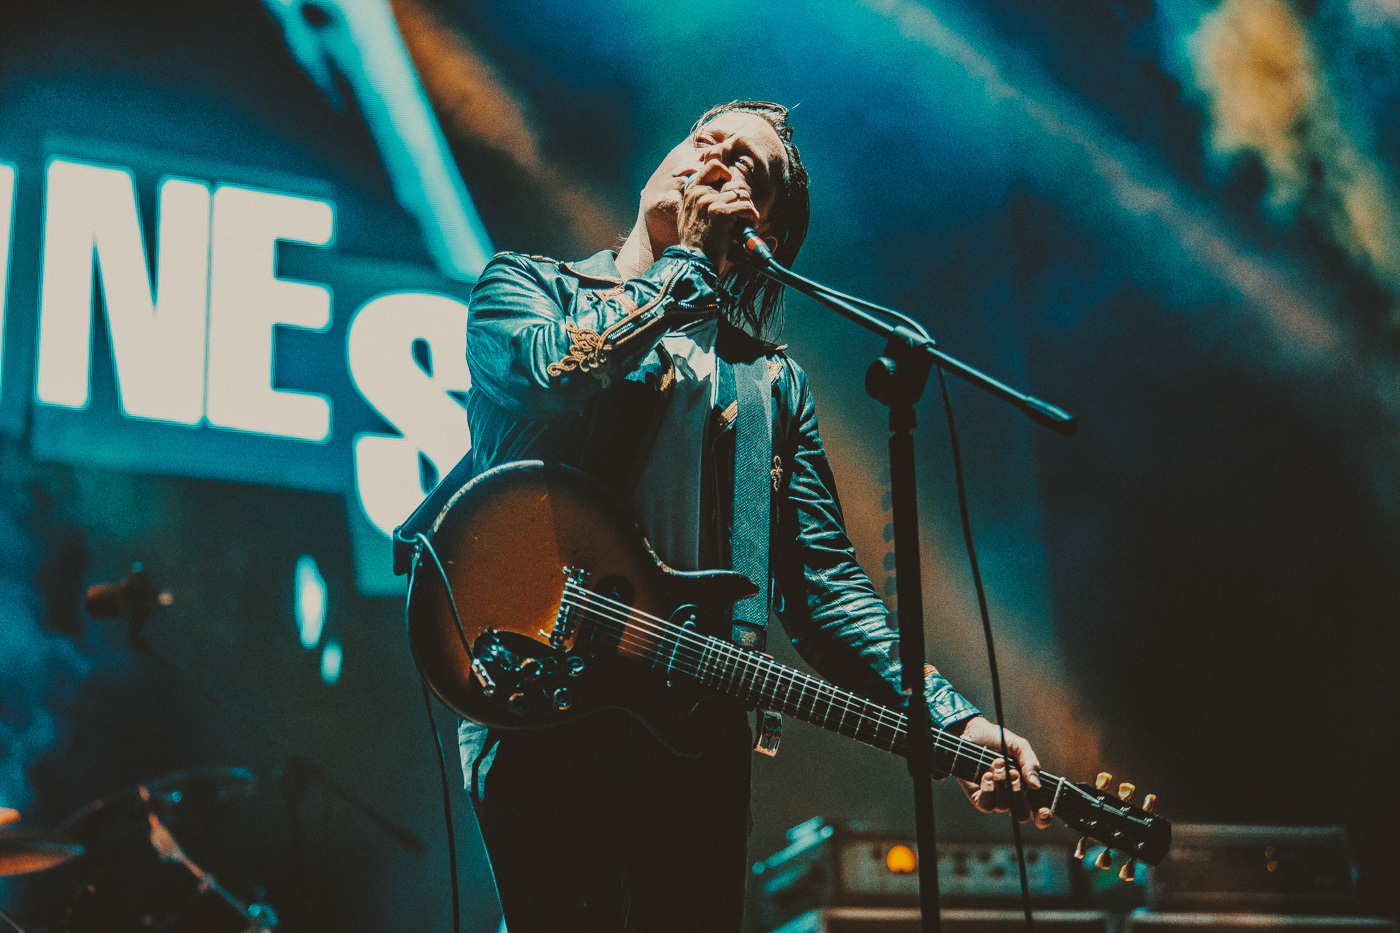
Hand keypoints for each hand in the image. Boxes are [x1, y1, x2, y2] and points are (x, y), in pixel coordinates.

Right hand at [678, 160, 760, 275]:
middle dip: (742, 199)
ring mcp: (709, 201)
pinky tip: (748, 227)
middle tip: (742, 215)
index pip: (713, 166)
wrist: (693, 262)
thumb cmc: (695, 245)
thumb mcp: (689, 217)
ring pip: (743, 195)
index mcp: (691, 192)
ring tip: (745, 223)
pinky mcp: (721, 213)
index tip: (731, 189)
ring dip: (748, 210)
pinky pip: (746, 207)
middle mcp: (699, 193)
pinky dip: (752, 218)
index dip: (726, 173)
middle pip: (734, 183)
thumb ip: (699, 202)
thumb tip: (719, 192)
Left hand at [954, 716, 1053, 828]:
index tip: (1044, 811)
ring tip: (997, 763)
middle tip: (1014, 773)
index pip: (1039, 811)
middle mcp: (1012, 797)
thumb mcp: (1019, 747)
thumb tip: (1036, 786)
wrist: (973, 733)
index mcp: (1027, 787)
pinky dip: (988, 789)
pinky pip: (987, 804)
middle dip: (1019, 795)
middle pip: (1022, 814)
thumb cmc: (998, 740)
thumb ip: (1030, 763)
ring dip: (1002, 783)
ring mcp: (995, 799)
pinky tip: (986, 774)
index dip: (1044, 817)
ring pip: (1004, 806)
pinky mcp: (978, 798)